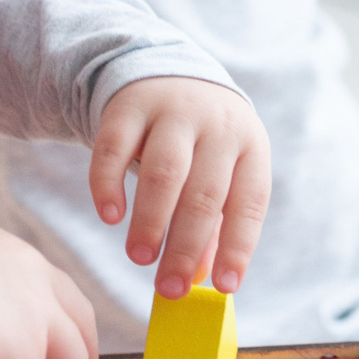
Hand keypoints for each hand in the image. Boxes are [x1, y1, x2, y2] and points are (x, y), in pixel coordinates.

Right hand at [89, 77, 270, 297]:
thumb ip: (214, 223)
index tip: (225, 288)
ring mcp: (172, 112)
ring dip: (151, 221)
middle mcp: (216, 125)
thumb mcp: (221, 170)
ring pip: (163, 172)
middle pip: (203, 194)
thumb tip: (203, 279)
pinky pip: (114, 148)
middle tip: (169, 287)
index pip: (249, 202)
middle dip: (186, 247)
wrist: (166, 71)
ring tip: (140, 258)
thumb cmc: (201, 140)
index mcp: (249, 145)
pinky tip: (110, 216)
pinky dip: (109, 185)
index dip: (238, 247)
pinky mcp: (128, 107)